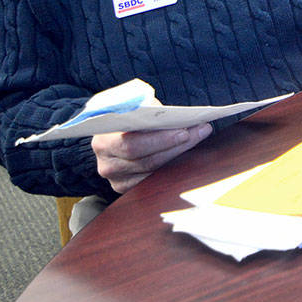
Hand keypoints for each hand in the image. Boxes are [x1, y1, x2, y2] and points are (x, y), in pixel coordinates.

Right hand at [91, 123, 212, 193]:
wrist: (114, 136)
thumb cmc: (127, 120)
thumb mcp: (132, 110)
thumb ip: (148, 112)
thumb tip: (175, 116)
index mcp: (103, 141)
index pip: (132, 143)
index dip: (159, 139)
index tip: (184, 131)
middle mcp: (106, 164)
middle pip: (146, 160)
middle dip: (175, 146)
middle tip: (198, 133)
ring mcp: (117, 180)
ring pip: (153, 172)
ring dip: (179, 156)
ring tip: (198, 138)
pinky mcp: (127, 190)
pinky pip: (153, 182)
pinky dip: (173, 169)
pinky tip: (187, 156)